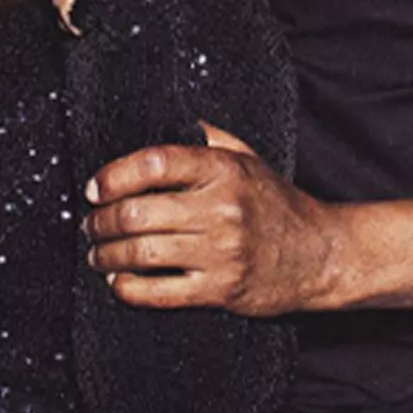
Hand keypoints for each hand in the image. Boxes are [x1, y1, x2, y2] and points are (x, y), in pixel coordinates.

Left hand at [84, 123, 339, 315]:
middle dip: (101, 221)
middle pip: (138, 212)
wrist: (321, 255)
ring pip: (142, 254)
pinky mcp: (221, 290)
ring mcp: (222, 252)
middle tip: (91, 224)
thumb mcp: (248, 158)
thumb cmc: (278, 204)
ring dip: (107, 255)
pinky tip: (119, 282)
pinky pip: (160, 293)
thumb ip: (207, 138)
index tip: (94, 187)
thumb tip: (165, 119)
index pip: (154, 163)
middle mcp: (222, 209)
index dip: (113, 175)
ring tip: (98, 253)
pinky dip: (128, 289)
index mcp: (224, 170)